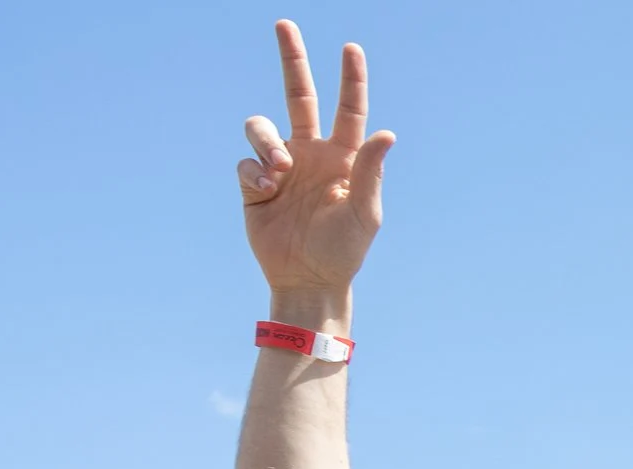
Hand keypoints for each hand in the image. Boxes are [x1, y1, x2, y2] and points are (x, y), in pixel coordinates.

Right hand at [238, 22, 394, 303]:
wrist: (309, 280)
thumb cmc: (344, 251)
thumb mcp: (364, 213)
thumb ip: (371, 172)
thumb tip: (387, 132)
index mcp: (343, 157)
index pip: (348, 109)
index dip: (350, 79)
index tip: (350, 49)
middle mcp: (310, 153)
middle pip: (297, 94)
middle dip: (292, 59)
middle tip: (284, 24)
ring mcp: (280, 166)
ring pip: (262, 125)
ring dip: (266, 140)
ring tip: (280, 169)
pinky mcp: (253, 183)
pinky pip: (245, 160)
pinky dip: (254, 171)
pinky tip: (268, 192)